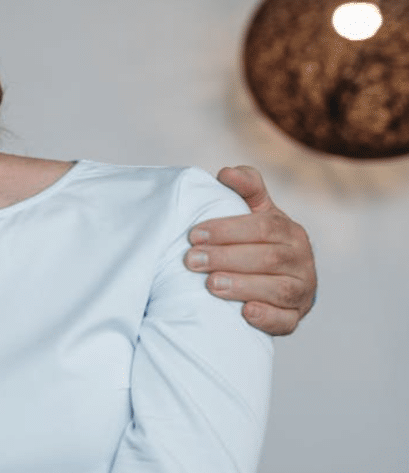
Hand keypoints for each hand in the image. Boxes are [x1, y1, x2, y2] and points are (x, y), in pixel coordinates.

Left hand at [184, 165, 316, 335]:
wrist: (276, 280)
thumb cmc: (256, 240)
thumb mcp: (254, 211)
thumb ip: (245, 188)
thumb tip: (227, 173)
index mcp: (290, 231)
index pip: (264, 227)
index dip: (228, 230)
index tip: (193, 234)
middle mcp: (301, 259)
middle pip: (268, 257)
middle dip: (227, 258)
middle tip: (191, 260)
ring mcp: (302, 291)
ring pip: (279, 289)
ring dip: (243, 286)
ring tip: (211, 285)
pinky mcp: (294, 318)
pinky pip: (287, 321)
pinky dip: (267, 317)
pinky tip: (244, 313)